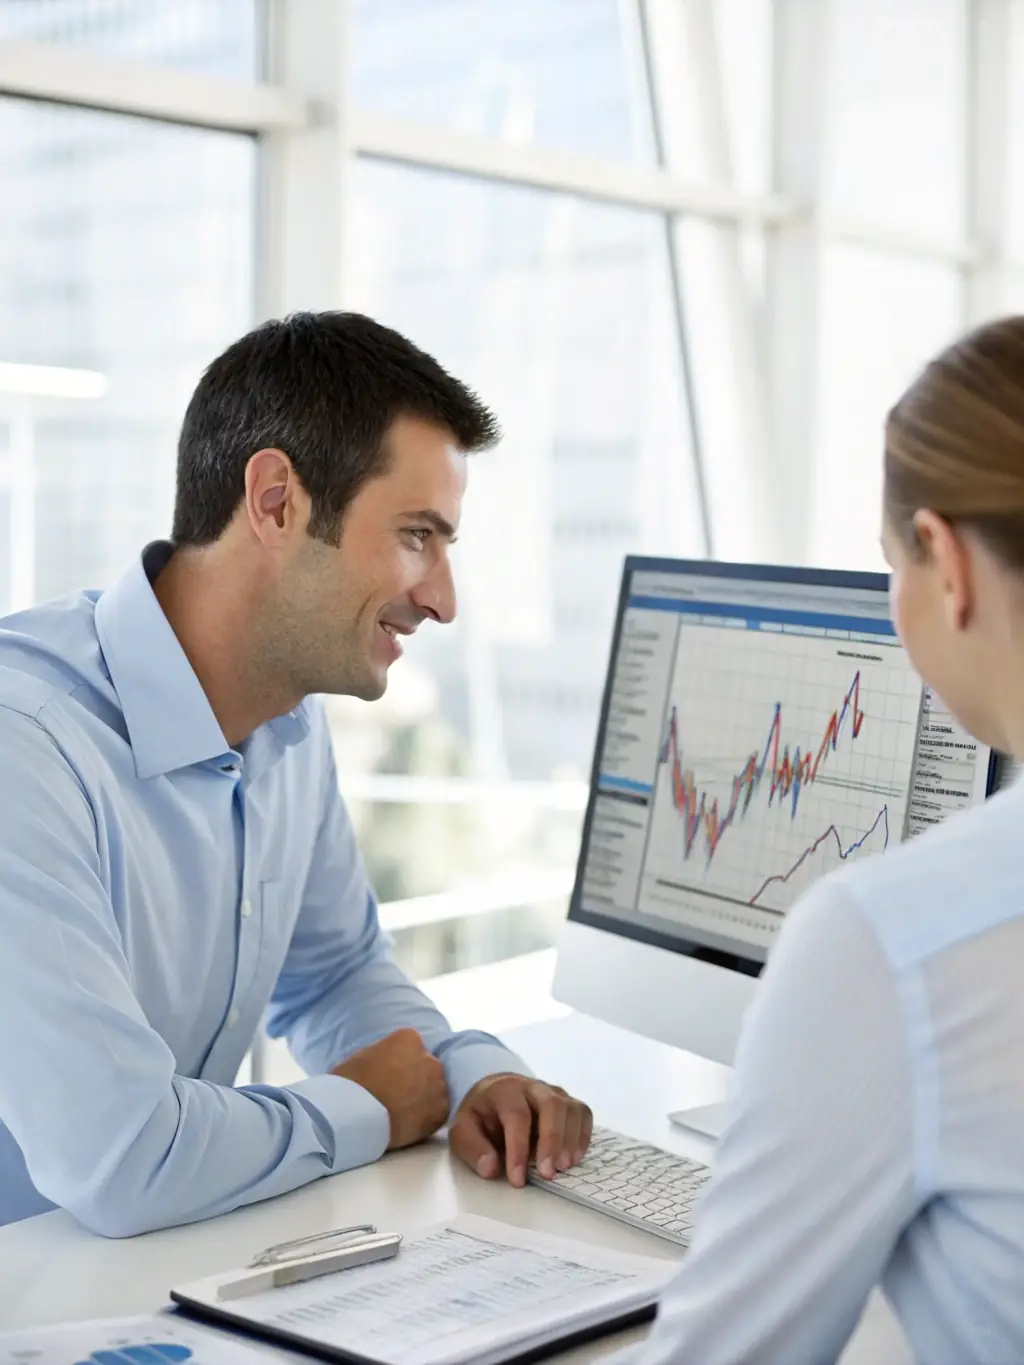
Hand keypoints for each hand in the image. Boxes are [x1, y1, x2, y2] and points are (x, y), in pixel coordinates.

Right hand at [331, 1028, 448, 1150]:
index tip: (389, 1075)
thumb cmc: (350, 1084)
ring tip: (402, 1111)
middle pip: (426, 1066)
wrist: (355, 1116)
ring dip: (424, 1096)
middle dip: (415, 1077)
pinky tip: (409, 1123)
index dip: (400, 1063)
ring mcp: (438, 1084)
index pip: (411, 1047)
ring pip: (435, 1088)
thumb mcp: (363, 1056)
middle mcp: (429, 1057)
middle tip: (397, 1095)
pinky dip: (427, 1117)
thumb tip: (389, 1064)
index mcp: (409, 1038)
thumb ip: (385, 1056)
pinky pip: (437, 1111)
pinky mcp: (440, 1111)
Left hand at [449, 1073, 592, 1187]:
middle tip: (548, 1174)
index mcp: (504, 1091)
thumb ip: (473, 1149)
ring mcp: (553, 1092)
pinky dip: (583, 1136)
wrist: (494, 1094)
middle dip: (552, 1140)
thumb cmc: (480, 1117)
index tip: (517, 1180)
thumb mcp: (463, 1131)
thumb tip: (492, 1168)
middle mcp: (532, 1087)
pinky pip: (583, 1113)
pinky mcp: (567, 1102)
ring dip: (570, 1140)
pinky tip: (573, 1158)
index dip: (518, 1149)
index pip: (517, 1116)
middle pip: (552, 1105)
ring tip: (563, 1168)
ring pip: (571, 1108)